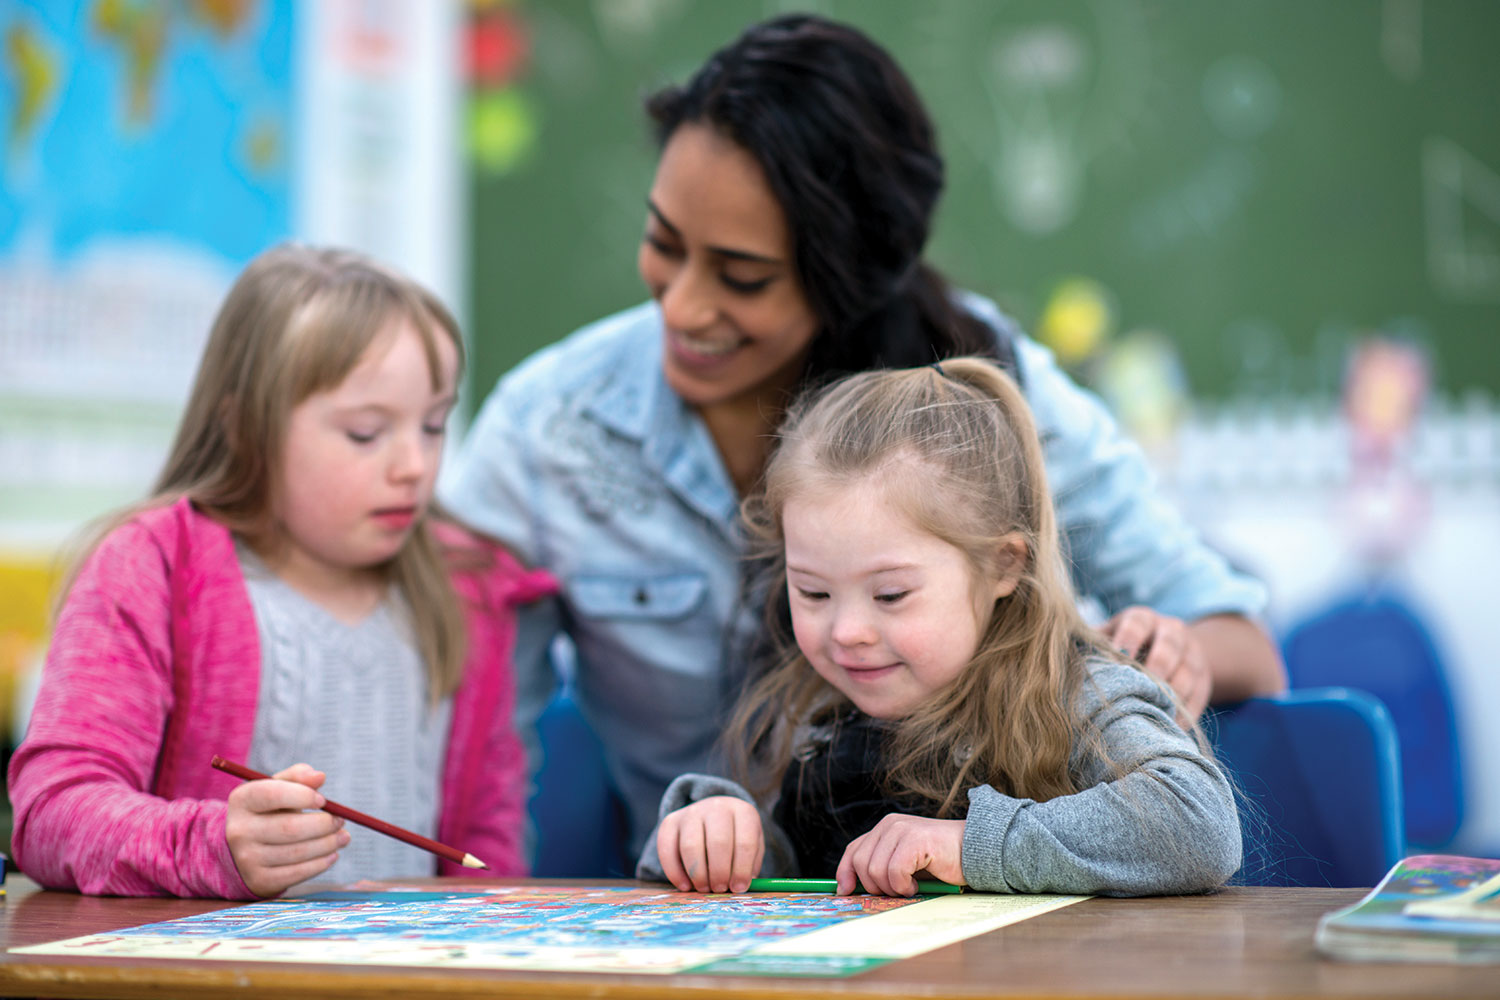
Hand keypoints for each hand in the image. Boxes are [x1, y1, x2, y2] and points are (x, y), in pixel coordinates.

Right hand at [225, 763, 348, 897]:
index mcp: (243, 800)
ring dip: (327, 844)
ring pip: (297, 852)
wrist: (242, 850)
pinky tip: (332, 855)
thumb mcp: (277, 788)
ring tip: (343, 837)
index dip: (303, 795)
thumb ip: (298, 777)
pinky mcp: (259, 880)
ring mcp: (246, 858)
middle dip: (323, 824)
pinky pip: (296, 873)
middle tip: (341, 821)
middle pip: (290, 827)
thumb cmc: (269, 811)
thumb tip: (320, 776)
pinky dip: (320, 864)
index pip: (273, 794)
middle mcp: (239, 830)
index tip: (323, 801)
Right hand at [656, 796, 763, 893]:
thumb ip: (749, 867)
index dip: (742, 869)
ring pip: (690, 846)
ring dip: (698, 874)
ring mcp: (691, 812)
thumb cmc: (736, 838)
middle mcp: (717, 807)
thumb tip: (739, 889)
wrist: (714, 815)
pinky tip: (686, 886)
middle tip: (720, 889)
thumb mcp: (753, 847)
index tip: (738, 888)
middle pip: (718, 842)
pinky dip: (675, 873)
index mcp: (743, 812)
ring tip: (705, 888)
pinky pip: (667, 849)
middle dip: (719, 872)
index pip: (745, 842)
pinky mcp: (670, 821)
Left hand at [836, 814, 965, 896]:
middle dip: (875, 886)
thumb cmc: (939, 862)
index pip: (853, 851)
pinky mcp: (915, 839)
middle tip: (896, 891)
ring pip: (876, 870)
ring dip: (892, 888)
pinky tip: (916, 885)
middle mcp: (890, 825)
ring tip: (909, 887)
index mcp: (884, 829)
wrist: (974, 852)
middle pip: (861, 863)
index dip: (845, 873)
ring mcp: (902, 830)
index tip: (846, 892)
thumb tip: (850, 889)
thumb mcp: (904, 864)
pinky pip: (894, 871)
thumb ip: (880, 867)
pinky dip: (904, 885)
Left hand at [1102, 606, 1208, 725]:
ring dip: (1173, 694)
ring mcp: (1192, 655)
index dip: (1128, 638)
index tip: (1119, 656)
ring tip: (1158, 712)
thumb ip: (1092, 647)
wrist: (1168, 649)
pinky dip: (1186, 712)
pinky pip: (1199, 696)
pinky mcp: (1204, 679)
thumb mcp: (1109, 638)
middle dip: (1157, 666)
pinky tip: (1171, 727)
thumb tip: (1060, 660)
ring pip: (1188, 672)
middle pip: (1169, 646)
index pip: (1137, 623)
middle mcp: (1171, 631)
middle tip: (1144, 688)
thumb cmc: (1124, 648)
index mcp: (1142, 619)